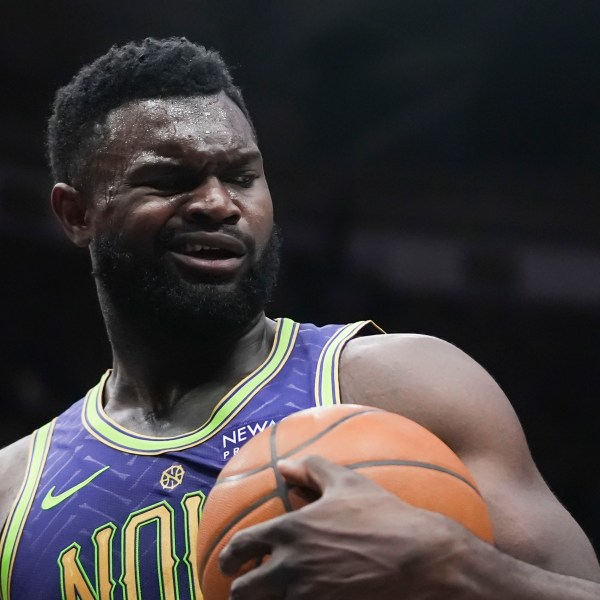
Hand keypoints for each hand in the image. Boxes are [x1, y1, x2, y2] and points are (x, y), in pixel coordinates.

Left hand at [219, 455, 475, 598]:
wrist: (420, 558)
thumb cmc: (383, 515)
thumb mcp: (347, 482)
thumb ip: (311, 468)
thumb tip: (283, 464)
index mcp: (290, 530)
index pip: (240, 547)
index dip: (228, 558)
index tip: (230, 563)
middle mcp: (290, 567)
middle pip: (243, 591)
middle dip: (241, 590)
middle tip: (249, 588)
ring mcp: (306, 597)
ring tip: (275, 598)